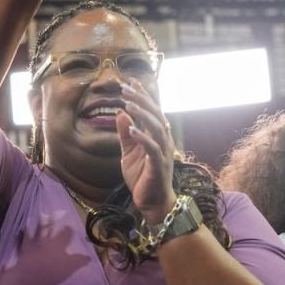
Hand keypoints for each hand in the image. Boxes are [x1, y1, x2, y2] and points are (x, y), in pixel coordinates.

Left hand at [117, 80, 175, 224]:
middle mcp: (163, 141)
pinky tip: (132, 129)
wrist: (151, 202)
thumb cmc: (142, 176)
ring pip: (157, 128)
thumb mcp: (128, 152)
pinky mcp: (159, 165)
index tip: (130, 82)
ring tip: (129, 103)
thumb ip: (125, 134)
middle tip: (126, 87)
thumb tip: (121, 113)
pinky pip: (153, 148)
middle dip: (142, 100)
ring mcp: (163, 152)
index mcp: (156, 136)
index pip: (151, 112)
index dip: (142, 96)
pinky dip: (143, 138)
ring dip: (143, 115)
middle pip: (155, 115)